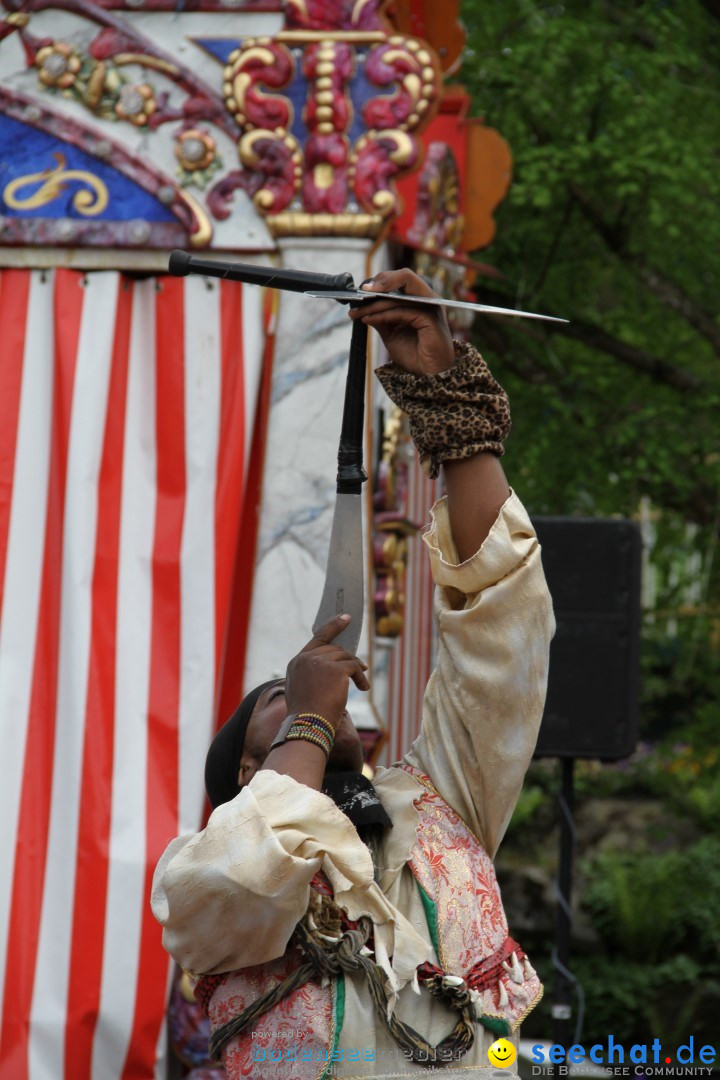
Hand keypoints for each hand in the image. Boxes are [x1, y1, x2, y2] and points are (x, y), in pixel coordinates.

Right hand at [284, 615, 368, 730]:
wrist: (307, 725)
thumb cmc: (307, 715)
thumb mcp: (304, 689)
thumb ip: (314, 673)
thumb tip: (339, 665)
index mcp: (296, 662)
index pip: (318, 638)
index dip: (333, 627)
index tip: (346, 618)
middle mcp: (306, 658)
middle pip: (335, 649)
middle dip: (349, 657)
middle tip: (361, 668)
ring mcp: (320, 661)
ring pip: (346, 657)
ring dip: (356, 670)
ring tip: (361, 684)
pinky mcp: (336, 669)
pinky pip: (354, 667)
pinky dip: (361, 677)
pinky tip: (363, 688)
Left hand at [348, 267, 454, 376]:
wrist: (428, 375)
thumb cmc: (414, 354)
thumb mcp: (391, 332)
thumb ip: (381, 316)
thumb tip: (362, 305)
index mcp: (421, 298)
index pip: (400, 280)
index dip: (380, 281)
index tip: (360, 292)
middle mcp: (428, 298)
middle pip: (404, 276)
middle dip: (379, 282)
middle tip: (359, 293)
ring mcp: (431, 307)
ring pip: (398, 296)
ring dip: (374, 304)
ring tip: (357, 312)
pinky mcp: (430, 318)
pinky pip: (401, 311)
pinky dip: (382, 315)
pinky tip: (368, 320)